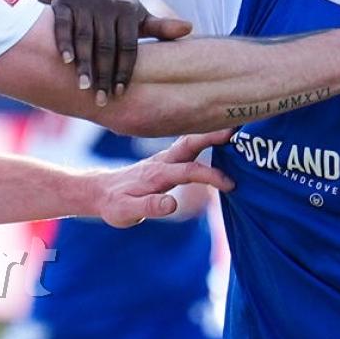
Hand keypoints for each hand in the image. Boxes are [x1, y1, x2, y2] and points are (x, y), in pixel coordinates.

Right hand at [52, 0, 190, 104]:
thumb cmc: (113, 9)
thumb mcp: (137, 15)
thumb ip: (160, 26)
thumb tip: (190, 29)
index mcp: (128, 10)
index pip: (128, 46)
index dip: (124, 71)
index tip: (120, 93)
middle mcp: (107, 5)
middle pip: (106, 46)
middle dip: (104, 75)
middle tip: (102, 99)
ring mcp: (84, 3)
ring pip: (85, 38)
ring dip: (84, 64)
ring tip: (84, 87)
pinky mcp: (64, 3)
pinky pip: (63, 25)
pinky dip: (64, 43)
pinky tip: (67, 62)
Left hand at [92, 128, 234, 227]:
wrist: (101, 191)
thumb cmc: (115, 204)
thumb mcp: (126, 211)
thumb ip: (149, 207)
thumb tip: (172, 204)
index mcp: (157, 174)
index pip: (188, 171)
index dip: (211, 176)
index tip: (231, 184)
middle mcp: (163, 161)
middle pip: (192, 143)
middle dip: (213, 136)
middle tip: (238, 130)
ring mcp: (165, 158)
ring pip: (191, 140)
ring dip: (211, 133)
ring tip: (236, 126)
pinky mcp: (167, 159)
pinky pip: (189, 145)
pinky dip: (206, 138)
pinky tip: (221, 135)